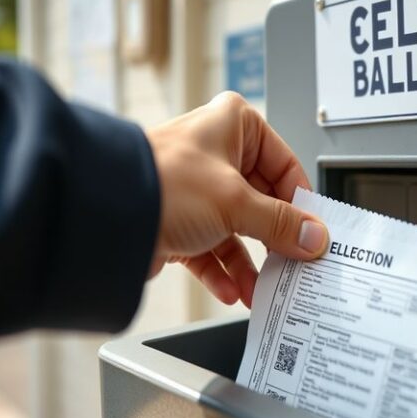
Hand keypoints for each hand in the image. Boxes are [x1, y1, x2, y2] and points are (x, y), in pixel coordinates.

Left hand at [145, 91, 328, 307]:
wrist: (102, 216)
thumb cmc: (161, 183)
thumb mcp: (236, 202)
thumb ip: (280, 223)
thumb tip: (314, 237)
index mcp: (233, 126)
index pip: (285, 165)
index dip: (300, 202)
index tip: (314, 233)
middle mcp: (215, 154)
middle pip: (263, 201)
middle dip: (274, 240)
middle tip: (295, 263)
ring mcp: (196, 190)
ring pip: (238, 230)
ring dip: (249, 264)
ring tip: (264, 289)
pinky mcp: (179, 221)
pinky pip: (212, 249)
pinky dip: (223, 272)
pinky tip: (232, 291)